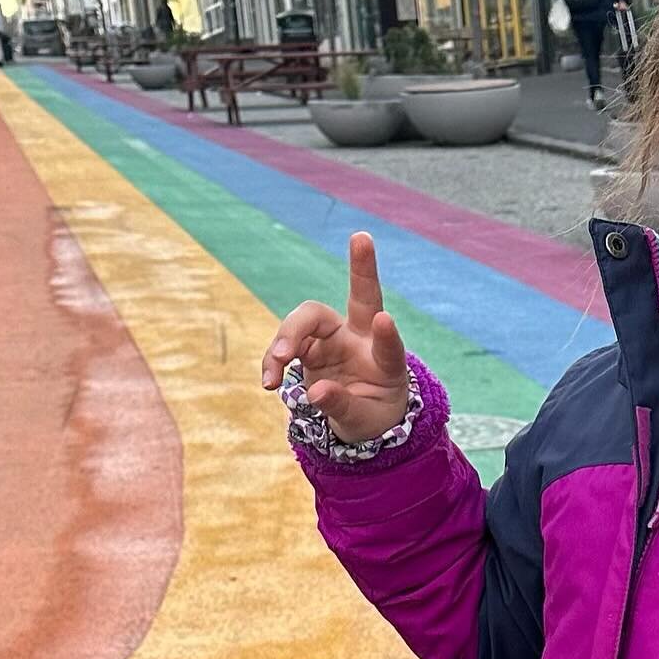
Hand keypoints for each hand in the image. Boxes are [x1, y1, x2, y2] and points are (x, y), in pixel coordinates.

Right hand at [261, 232, 409, 444]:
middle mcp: (361, 340)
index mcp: (385, 362)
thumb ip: (342, 406)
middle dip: (363, 266)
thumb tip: (316, 392)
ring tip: (276, 369)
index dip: (386, 334)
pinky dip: (273, 360)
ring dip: (287, 338)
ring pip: (309, 318)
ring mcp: (333, 338)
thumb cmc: (370, 415)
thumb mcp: (362, 421)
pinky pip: (285, 345)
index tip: (383, 320)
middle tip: (362, 237)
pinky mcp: (308, 347)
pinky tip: (269, 382)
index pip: (389, 345)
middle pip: (361, 298)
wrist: (357, 418)